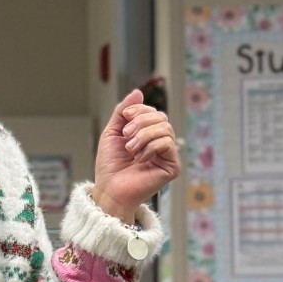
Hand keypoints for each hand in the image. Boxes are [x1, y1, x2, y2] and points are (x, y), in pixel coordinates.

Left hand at [94, 89, 179, 222]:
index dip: (139, 110)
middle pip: (161, 117)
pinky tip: (139, 159)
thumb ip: (123, 112)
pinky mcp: (172, 167)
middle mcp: (161, 143)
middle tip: (126, 137)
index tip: (124, 118)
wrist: (109, 190)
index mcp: (149, 135)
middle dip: (141, 122)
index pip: (153, 112)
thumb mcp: (113, 132)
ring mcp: (168, 155)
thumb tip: (138, 92)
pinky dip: (150, 147)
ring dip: (144, 136)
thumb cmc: (110, 166)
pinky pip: (168, 143)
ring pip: (166, 128)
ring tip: (130, 150)